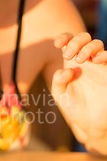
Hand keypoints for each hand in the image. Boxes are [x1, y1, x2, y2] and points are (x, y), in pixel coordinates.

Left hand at [52, 32, 106, 153]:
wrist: (90, 123)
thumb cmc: (75, 107)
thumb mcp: (61, 95)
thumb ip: (58, 81)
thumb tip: (67, 69)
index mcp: (72, 64)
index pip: (68, 42)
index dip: (64, 38)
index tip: (58, 44)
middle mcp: (86, 62)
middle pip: (83, 39)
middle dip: (75, 41)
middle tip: (68, 55)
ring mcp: (98, 66)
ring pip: (97, 44)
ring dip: (87, 47)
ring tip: (80, 60)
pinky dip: (103, 54)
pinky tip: (95, 61)